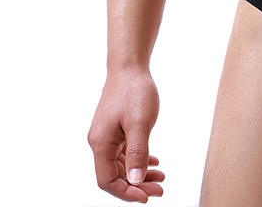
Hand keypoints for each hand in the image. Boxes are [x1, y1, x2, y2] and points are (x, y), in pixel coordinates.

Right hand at [88, 69, 164, 201]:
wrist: (130, 66)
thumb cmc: (134, 91)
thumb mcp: (140, 123)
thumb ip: (138, 153)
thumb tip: (136, 181)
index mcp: (101, 143)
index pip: (108, 180)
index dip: (126, 192)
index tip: (147, 197)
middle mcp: (100, 142)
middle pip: (115, 174)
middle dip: (137, 185)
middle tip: (160, 189)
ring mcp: (107, 135)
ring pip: (121, 164)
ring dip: (140, 173)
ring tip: (161, 177)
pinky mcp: (115, 128)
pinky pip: (125, 151)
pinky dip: (139, 159)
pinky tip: (153, 161)